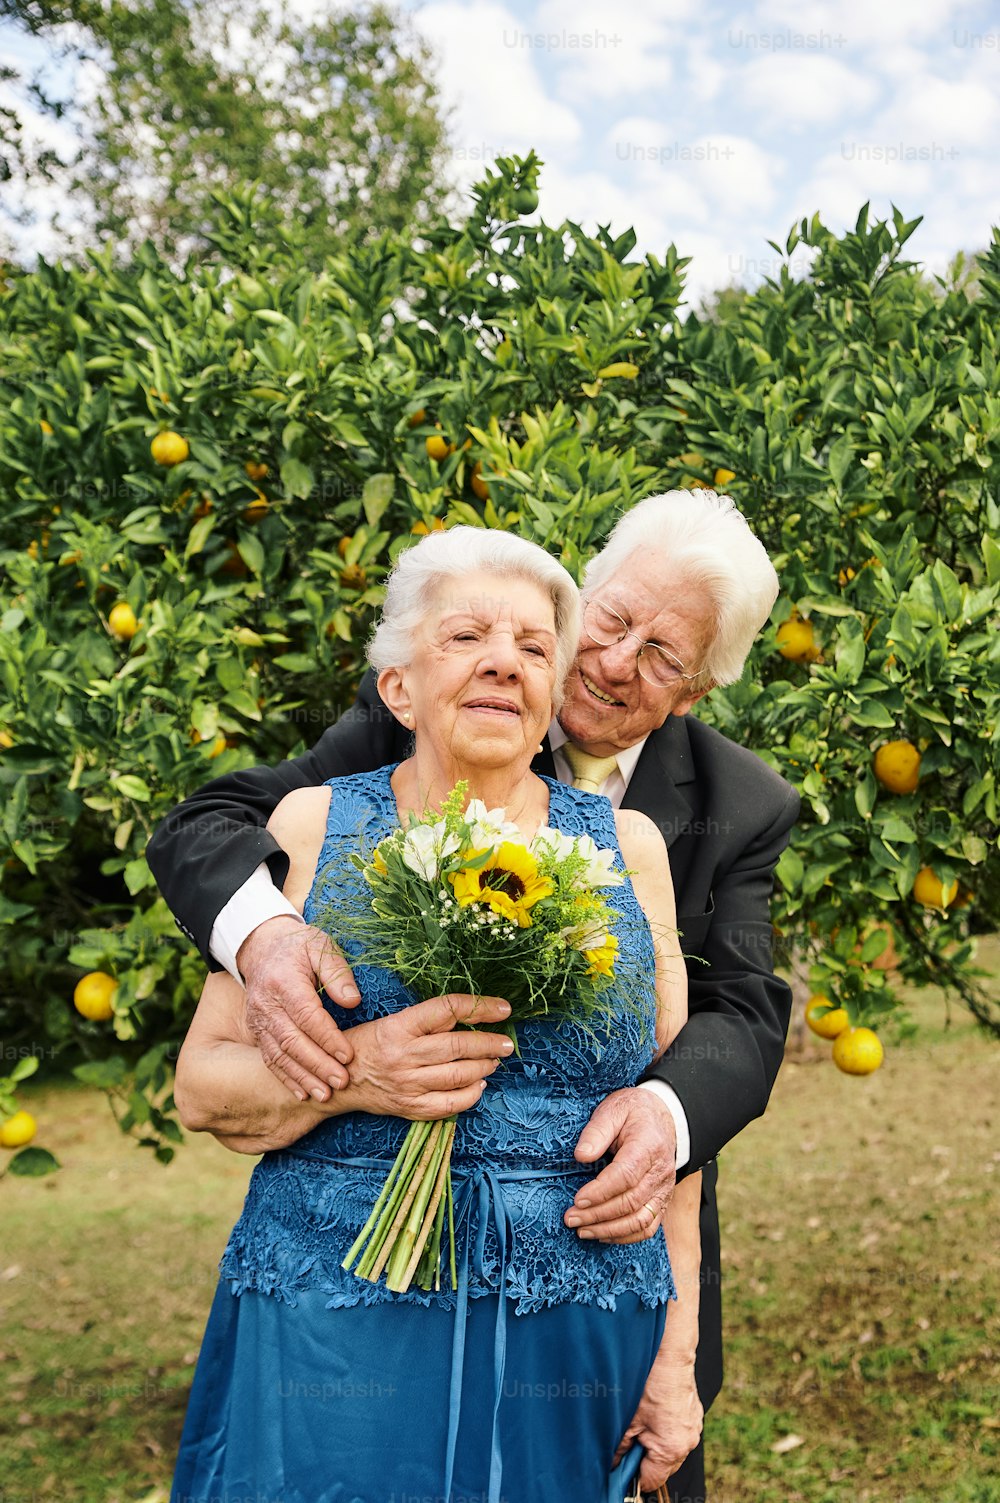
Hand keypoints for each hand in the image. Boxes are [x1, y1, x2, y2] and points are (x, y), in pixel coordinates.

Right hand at [239, 916, 361, 1101]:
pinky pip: (270, 1059)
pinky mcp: (258, 1031)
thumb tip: (353, 1001)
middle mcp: (266, 1004)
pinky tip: (303, 1094)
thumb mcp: (321, 947)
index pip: (306, 1015)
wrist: (261, 947)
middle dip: (317, 1065)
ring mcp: (258, 1020)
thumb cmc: (299, 947)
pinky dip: (286, 1078)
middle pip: (292, 1040)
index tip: (349, 1056)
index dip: (328, 1038)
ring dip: (302, 1078)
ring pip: (279, 1055)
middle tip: (342, 1082)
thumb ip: (337, 972)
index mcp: (283, 981)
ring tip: (325, 1095)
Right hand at [340, 993, 514, 1120]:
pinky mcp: (410, 1108)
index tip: (503, 1009)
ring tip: (494, 1061)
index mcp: (399, 1026)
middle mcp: (403, 1055)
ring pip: (458, 1075)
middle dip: (490, 1044)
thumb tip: (473, 1016)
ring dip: (484, 1067)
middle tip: (507, 1043)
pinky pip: (450, 1104)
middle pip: (458, 1046)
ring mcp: (407, 1084)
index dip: (480, 1007)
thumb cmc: (371, 1044)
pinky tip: (479, 1085)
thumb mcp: (393, 1022)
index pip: (447, 1009)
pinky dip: (471, 1095)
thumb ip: (430, 1021)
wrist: (340, 1080)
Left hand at [566, 1087, 676, 1242]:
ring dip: (609, 1230)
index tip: (577, 1200)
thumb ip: (596, 1131)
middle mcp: (660, 1171)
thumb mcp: (613, 1110)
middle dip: (598, 1215)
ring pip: (641, 1220)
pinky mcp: (662, 1200)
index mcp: (648, 1145)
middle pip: (631, 1202)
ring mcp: (664, 1189)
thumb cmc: (633, 1113)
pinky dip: (625, 1236)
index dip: (600, 1192)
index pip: (626, 1175)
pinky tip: (602, 1234)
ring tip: (582, 1231)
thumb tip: (580, 1156)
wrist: (663, 1116)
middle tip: (570, 1218)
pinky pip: (648, 1227)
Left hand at [613, 1357, 702, 1491]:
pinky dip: (668, 1433)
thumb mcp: (629, 1419)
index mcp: (671, 1449)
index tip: (623, 1466)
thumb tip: (614, 1463)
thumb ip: (621, 1448)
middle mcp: (688, 1444)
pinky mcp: (695, 1418)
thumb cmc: (651, 1384)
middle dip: (646, 1460)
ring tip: (645, 1424)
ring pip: (673, 1453)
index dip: (634, 1475)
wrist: (670, 1356)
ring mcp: (694, 1431)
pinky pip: (680, 1436)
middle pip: (664, 1469)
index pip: (652, 1480)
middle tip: (632, 1440)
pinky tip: (657, 1416)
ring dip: (658, 1446)